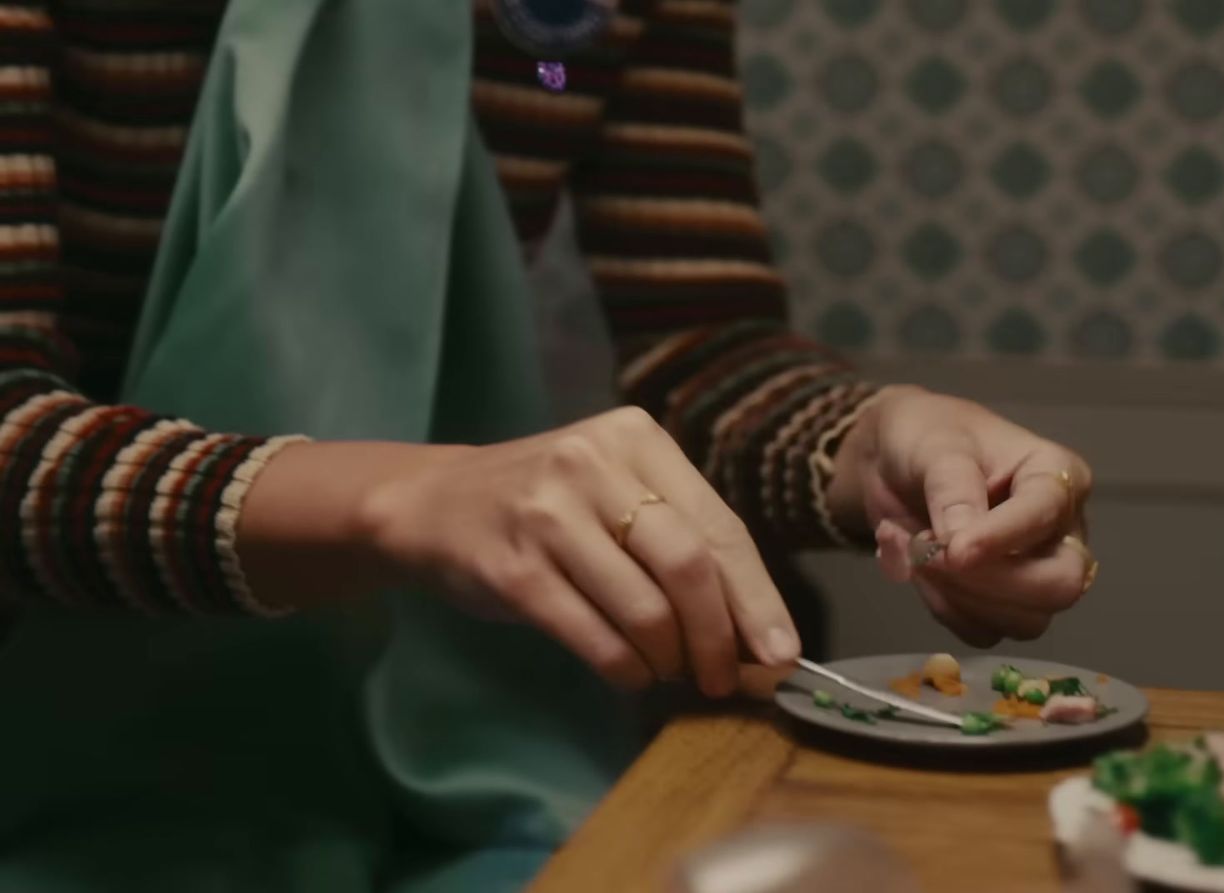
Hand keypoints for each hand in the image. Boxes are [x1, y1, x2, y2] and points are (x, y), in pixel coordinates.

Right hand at [244, 407, 798, 696]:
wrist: (434, 503)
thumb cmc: (548, 505)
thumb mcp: (617, 494)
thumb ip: (680, 543)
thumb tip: (754, 631)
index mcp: (637, 438)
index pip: (720, 527)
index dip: (758, 599)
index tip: (784, 653)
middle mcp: (594, 463)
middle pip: (689, 566)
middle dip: (719, 637)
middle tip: (725, 678)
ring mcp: (548, 513)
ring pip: (643, 607)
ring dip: (668, 659)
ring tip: (668, 673)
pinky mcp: (511, 566)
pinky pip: (591, 634)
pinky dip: (623, 668)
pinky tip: (631, 675)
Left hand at [827, 386, 1093, 645]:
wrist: (893, 462)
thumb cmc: (928, 437)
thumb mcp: (937, 446)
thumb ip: (952, 491)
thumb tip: (963, 547)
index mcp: (1057, 476)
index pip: (1048, 516)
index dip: (1002, 538)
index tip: (954, 549)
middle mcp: (1060, 531)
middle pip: (1059, 585)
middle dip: (990, 582)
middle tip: (930, 554)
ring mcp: (1036, 573)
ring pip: (1024, 620)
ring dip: (959, 597)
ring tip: (913, 549)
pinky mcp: (1002, 603)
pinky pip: (984, 631)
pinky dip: (943, 608)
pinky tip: (916, 569)